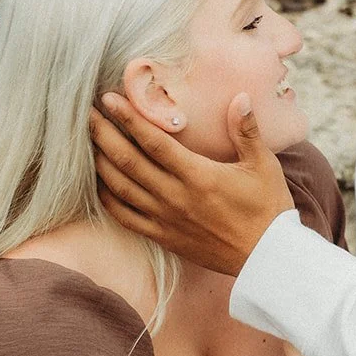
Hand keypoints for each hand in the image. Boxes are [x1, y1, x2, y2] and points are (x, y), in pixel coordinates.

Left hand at [90, 90, 293, 275]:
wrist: (267, 257)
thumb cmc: (268, 208)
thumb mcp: (263, 165)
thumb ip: (247, 131)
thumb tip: (239, 97)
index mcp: (198, 176)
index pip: (153, 142)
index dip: (128, 119)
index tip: (108, 100)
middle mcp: (175, 197)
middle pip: (127, 162)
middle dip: (104, 135)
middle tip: (87, 113)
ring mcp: (165, 219)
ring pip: (120, 188)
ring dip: (100, 163)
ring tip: (88, 142)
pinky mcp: (163, 236)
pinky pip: (125, 217)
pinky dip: (107, 198)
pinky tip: (98, 183)